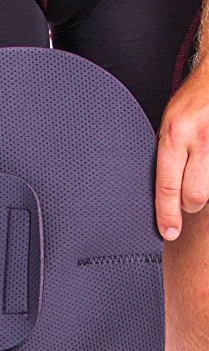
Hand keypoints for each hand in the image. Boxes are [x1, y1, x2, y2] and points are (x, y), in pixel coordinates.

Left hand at [156, 63, 208, 240]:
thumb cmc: (190, 102)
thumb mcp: (167, 125)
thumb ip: (166, 156)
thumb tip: (161, 192)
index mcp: (174, 136)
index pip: (167, 187)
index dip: (167, 216)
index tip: (169, 233)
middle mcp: (200, 139)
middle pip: (196, 196)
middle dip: (190, 204)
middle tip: (188, 198)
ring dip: (206, 190)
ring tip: (201, 174)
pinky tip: (206, 168)